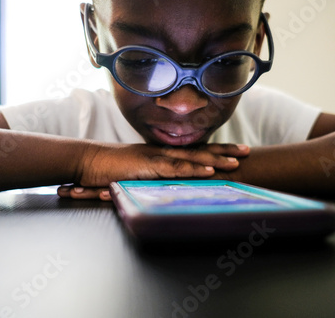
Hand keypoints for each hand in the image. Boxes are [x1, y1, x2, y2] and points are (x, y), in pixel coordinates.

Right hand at [57, 143, 249, 199]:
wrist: (88, 161)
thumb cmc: (110, 168)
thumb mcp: (136, 171)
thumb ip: (153, 174)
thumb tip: (167, 183)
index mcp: (162, 153)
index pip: (193, 151)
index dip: (214, 150)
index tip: (233, 151)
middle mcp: (162, 152)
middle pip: (199, 150)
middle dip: (224, 150)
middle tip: (246, 152)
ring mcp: (156, 158)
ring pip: (191, 158)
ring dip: (215, 160)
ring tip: (236, 162)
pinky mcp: (147, 166)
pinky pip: (174, 169)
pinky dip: (193, 170)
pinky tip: (209, 172)